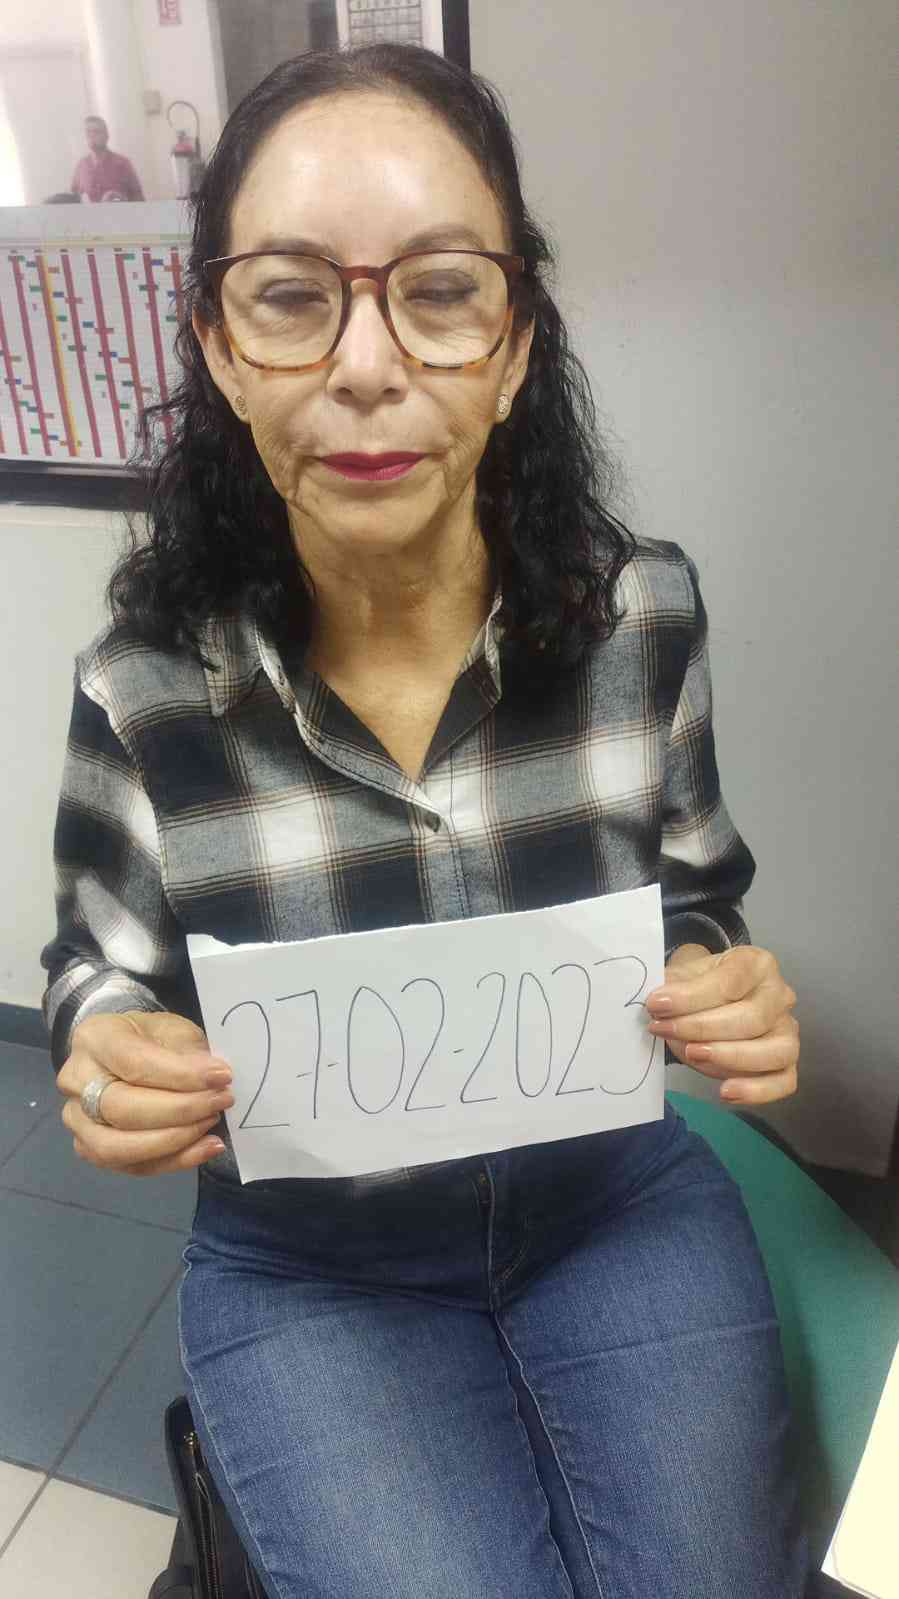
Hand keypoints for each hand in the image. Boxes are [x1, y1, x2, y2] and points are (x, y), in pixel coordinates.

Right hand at [57, 1011, 234, 1176]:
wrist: (125, 1052)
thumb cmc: (150, 1038)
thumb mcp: (172, 1029)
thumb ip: (189, 1053)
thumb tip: (215, 1079)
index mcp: (95, 1039)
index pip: (134, 1063)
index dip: (181, 1075)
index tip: (222, 1077)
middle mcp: (76, 1081)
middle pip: (122, 1109)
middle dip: (180, 1110)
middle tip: (222, 1101)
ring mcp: (77, 1120)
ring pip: (118, 1147)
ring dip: (174, 1141)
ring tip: (211, 1123)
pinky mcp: (91, 1149)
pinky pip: (132, 1166)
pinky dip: (174, 1161)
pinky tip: (206, 1147)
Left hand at [645, 944, 798, 1104]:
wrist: (703, 1001)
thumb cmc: (695, 987)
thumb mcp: (680, 976)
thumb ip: (671, 987)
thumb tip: (658, 1003)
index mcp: (756, 963)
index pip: (731, 981)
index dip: (692, 996)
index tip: (657, 1005)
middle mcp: (780, 994)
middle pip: (754, 1017)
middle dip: (703, 1028)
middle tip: (665, 1030)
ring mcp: (787, 1029)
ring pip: (777, 1050)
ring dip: (731, 1057)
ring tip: (693, 1055)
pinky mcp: (786, 1061)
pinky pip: (784, 1081)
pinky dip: (757, 1091)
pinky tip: (725, 1092)